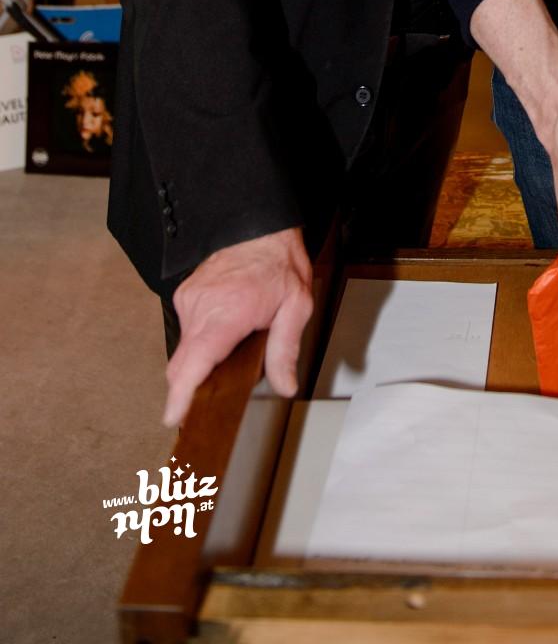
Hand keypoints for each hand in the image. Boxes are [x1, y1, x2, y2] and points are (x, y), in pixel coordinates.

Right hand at [164, 227, 312, 427]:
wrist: (260, 227)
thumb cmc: (279, 264)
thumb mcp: (297, 306)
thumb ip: (285, 349)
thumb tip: (285, 385)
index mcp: (227, 313)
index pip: (194, 362)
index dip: (181, 394)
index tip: (174, 417)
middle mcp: (201, 306)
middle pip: (183, 364)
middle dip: (193, 386)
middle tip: (216, 396)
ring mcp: (189, 299)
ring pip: (186, 349)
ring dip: (203, 358)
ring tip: (234, 344)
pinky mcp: (184, 295)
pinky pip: (188, 331)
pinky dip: (202, 339)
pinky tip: (225, 328)